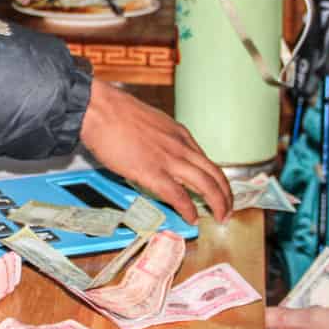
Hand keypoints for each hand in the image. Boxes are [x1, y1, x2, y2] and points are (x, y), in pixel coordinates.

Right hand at [78, 79, 231, 222]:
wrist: (100, 109)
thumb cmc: (116, 114)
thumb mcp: (151, 124)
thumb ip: (161, 141)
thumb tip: (158, 154)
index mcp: (180, 135)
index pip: (207, 161)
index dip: (217, 180)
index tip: (218, 191)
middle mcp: (181, 146)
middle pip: (215, 174)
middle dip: (226, 196)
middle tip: (228, 210)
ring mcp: (169, 160)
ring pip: (207, 185)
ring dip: (218, 204)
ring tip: (221, 217)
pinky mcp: (153, 173)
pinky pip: (179, 196)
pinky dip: (189, 209)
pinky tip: (192, 218)